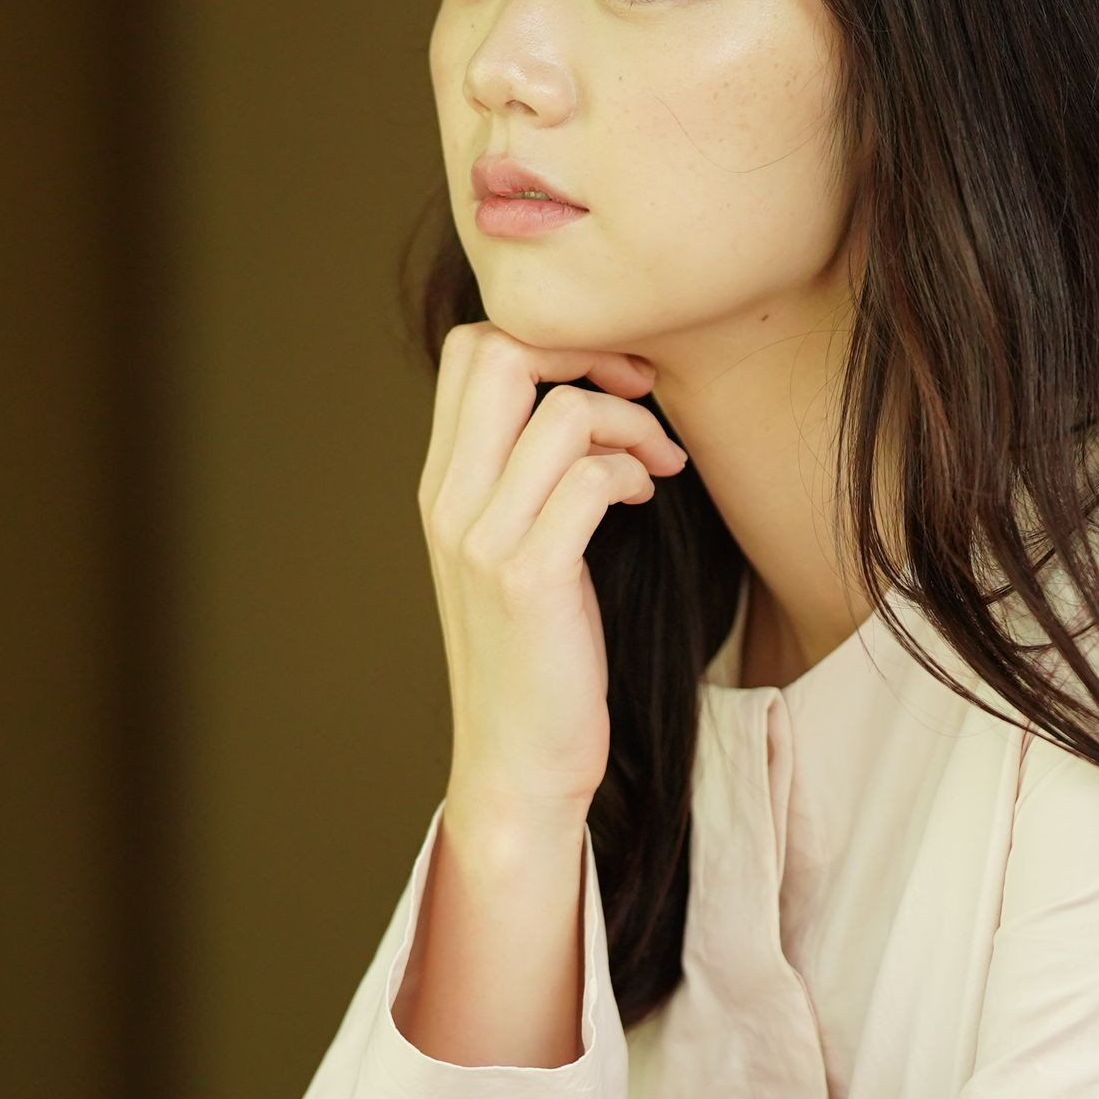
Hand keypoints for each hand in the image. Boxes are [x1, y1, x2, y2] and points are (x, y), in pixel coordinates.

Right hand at [416, 322, 689, 824]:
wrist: (518, 760)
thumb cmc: (535, 653)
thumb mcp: (510, 550)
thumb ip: (521, 477)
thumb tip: (584, 399)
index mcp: (441, 485)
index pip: (472, 349)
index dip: (551, 338)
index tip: (609, 378)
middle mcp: (449, 501)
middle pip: (499, 352)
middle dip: (588, 351)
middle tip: (639, 392)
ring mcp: (482, 539)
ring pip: (561, 414)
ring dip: (632, 425)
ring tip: (658, 464)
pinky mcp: (529, 579)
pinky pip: (590, 480)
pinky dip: (633, 474)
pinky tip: (648, 501)